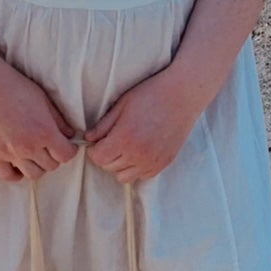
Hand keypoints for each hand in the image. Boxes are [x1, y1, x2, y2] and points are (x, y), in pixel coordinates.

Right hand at [0, 62, 80, 181]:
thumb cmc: (15, 86)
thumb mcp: (42, 98)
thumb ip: (58, 119)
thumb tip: (70, 134)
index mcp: (44, 131)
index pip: (66, 155)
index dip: (69, 150)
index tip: (67, 144)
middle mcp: (29, 147)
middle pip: (51, 166)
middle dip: (54, 156)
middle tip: (50, 145)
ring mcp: (11, 153)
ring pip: (33, 174)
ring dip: (38, 165)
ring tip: (35, 153)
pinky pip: (9, 176)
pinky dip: (16, 173)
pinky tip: (19, 163)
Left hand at [85, 68, 202, 183]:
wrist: (182, 95)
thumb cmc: (150, 94)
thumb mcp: (122, 104)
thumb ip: (103, 125)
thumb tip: (88, 139)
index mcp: (125, 138)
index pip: (99, 158)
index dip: (94, 150)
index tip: (97, 141)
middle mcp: (138, 155)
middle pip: (109, 167)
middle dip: (106, 155)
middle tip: (111, 139)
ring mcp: (152, 162)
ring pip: (124, 176)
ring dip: (120, 164)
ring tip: (126, 146)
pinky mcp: (163, 164)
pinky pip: (142, 176)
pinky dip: (136, 167)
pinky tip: (139, 150)